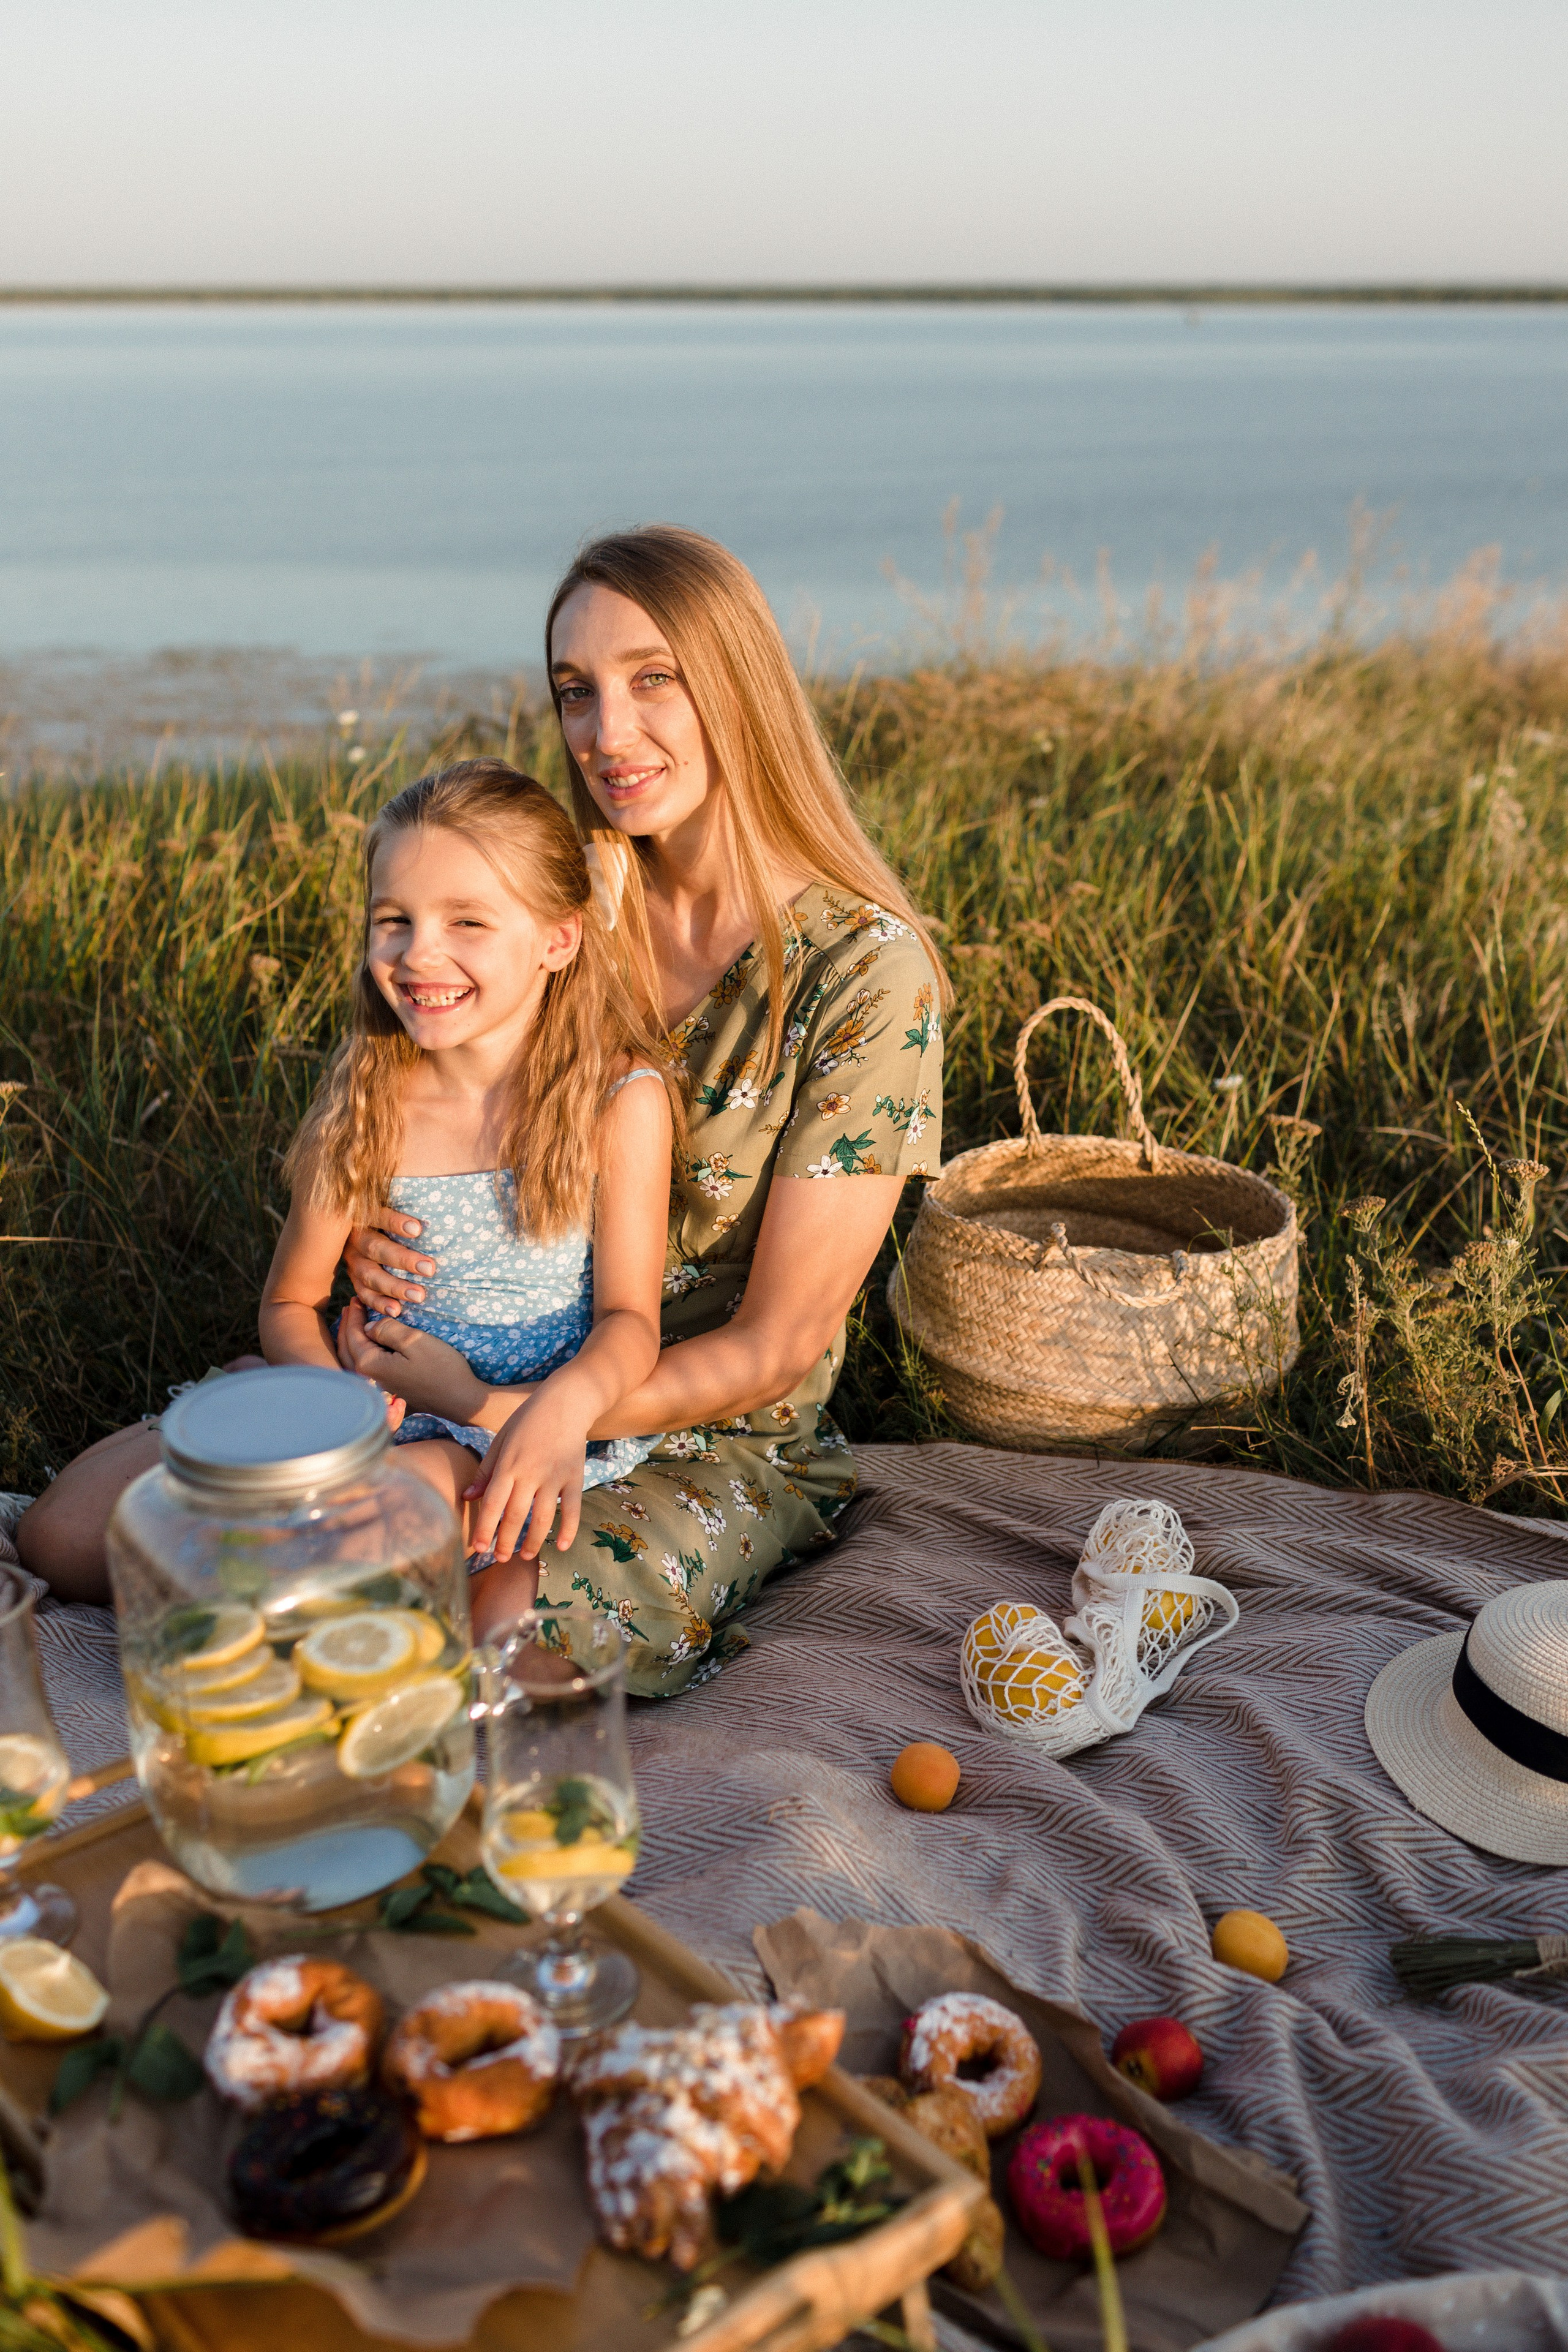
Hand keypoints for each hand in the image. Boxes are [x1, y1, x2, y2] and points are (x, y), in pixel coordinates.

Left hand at [336, 1300, 486, 1421]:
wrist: (461, 1400)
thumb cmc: (441, 1368)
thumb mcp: (414, 1341)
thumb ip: (387, 1330)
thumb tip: (369, 1327)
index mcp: (370, 1364)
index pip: (353, 1335)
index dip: (353, 1315)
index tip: (355, 1297)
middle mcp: (369, 1378)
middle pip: (348, 1349)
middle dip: (347, 1326)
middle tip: (351, 1307)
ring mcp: (380, 1386)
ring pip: (356, 1359)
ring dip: (353, 1339)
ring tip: (356, 1322)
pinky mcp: (391, 1388)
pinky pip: (367, 1367)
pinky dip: (362, 1352)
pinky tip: (370, 1343)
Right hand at [343, 1213, 437, 1318]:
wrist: (362, 1234)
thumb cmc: (391, 1220)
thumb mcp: (393, 1207)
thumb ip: (408, 1204)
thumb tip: (438, 1200)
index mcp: (363, 1216)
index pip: (378, 1215)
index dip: (395, 1222)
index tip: (418, 1229)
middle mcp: (354, 1239)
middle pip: (375, 1248)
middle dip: (403, 1260)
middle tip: (429, 1269)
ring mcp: (352, 1261)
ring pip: (369, 1275)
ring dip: (394, 1287)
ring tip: (419, 1295)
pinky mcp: (354, 1279)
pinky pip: (363, 1294)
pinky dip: (379, 1303)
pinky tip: (396, 1310)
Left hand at [465, 1388, 590, 1564]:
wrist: (565, 1403)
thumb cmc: (527, 1422)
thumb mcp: (501, 1441)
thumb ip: (485, 1472)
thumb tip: (468, 1497)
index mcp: (509, 1465)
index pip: (493, 1503)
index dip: (485, 1528)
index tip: (478, 1548)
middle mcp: (531, 1473)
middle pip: (516, 1515)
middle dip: (506, 1541)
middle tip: (499, 1559)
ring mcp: (555, 1476)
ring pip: (542, 1517)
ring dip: (532, 1541)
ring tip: (524, 1556)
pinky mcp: (574, 1477)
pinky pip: (572, 1509)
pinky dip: (568, 1530)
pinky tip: (560, 1547)